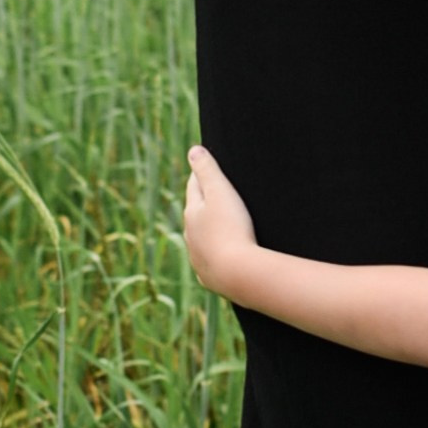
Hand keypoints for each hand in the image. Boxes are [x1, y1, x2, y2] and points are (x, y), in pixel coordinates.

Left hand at [184, 145, 258, 292]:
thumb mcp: (221, 192)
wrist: (237, 273)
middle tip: (216, 193)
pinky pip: (209, 263)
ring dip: (208, 231)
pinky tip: (220, 258)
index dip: (201, 174)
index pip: (194, 186)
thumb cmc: (231, 228)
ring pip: (201, 239)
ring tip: (220, 225)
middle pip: (196, 213)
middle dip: (204, 203)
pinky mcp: (209, 277)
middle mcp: (190, 235)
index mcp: (191, 212)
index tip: (207, 165)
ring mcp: (198, 257)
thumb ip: (207, 170)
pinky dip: (215, 256)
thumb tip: (193, 150)